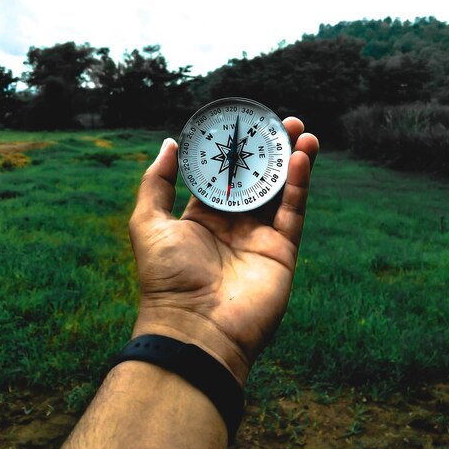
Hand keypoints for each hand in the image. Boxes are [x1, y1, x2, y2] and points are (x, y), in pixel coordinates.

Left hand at [129, 117, 318, 386]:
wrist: (195, 329)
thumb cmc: (166, 277)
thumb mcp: (148, 222)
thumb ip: (157, 182)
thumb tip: (169, 143)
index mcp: (203, 215)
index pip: (223, 173)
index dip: (234, 147)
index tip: (243, 121)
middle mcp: (233, 223)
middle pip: (256, 177)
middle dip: (269, 148)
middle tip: (281, 120)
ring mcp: (259, 236)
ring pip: (280, 189)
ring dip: (291, 159)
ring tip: (300, 130)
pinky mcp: (282, 250)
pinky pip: (293, 211)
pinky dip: (298, 185)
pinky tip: (300, 158)